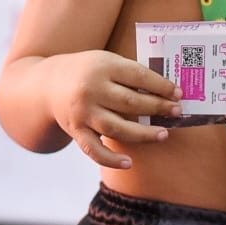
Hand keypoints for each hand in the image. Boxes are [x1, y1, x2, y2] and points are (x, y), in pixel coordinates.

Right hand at [46, 49, 181, 168]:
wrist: (46, 84)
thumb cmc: (88, 71)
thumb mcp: (107, 62)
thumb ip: (130, 74)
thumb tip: (165, 92)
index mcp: (103, 66)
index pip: (139, 76)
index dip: (161, 86)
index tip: (178, 94)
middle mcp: (91, 90)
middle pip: (130, 103)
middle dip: (157, 108)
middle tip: (177, 112)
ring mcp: (82, 113)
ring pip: (117, 128)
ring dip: (143, 134)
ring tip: (163, 134)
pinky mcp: (75, 131)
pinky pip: (94, 149)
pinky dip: (111, 159)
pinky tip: (129, 162)